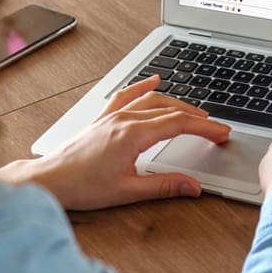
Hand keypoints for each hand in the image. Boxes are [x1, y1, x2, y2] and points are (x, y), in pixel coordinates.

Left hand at [0, 76, 230, 209]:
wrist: (49, 180)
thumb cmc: (82, 186)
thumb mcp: (128, 191)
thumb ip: (163, 186)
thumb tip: (193, 186)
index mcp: (132, 134)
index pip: (178, 124)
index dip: (204, 127)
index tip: (221, 133)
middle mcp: (123, 119)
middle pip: (170, 109)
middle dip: (197, 117)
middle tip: (216, 127)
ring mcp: (112, 115)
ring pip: (152, 100)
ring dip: (177, 103)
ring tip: (195, 112)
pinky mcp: (103, 118)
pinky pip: (127, 95)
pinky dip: (143, 87)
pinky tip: (153, 81)